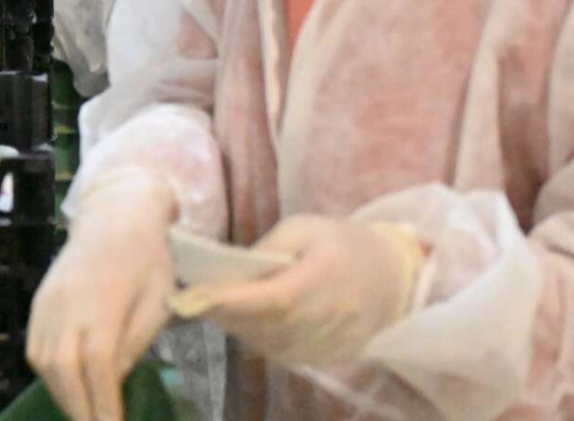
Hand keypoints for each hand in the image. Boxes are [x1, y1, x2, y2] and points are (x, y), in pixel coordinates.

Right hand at [26, 172, 177, 420]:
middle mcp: (67, 305)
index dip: (103, 404)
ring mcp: (47, 301)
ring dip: (60, 393)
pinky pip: (34, 344)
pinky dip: (47, 372)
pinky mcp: (39, 299)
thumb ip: (134, 343)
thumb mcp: (158, 301)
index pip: (98, 367)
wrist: (116, 213)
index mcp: (103, 305)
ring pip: (41, 360)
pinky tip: (66, 384)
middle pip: (62, 369)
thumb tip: (114, 381)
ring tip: (83, 413)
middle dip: (78, 407)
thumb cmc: (149, 257)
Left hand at [167, 215, 426, 365]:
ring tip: (213, 306)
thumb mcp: (305, 228)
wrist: (396, 277)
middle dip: (223, 313)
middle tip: (191, 297)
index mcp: (322, 281)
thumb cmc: (344, 243)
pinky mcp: (327, 358)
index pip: (271, 300)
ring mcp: (328, 344)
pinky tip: (245, 320)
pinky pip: (281, 353)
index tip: (192, 296)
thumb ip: (268, 251)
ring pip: (268, 343)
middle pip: (263, 325)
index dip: (230, 301)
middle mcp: (327, 319)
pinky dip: (257, 338)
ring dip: (237, 327)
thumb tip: (229, 273)